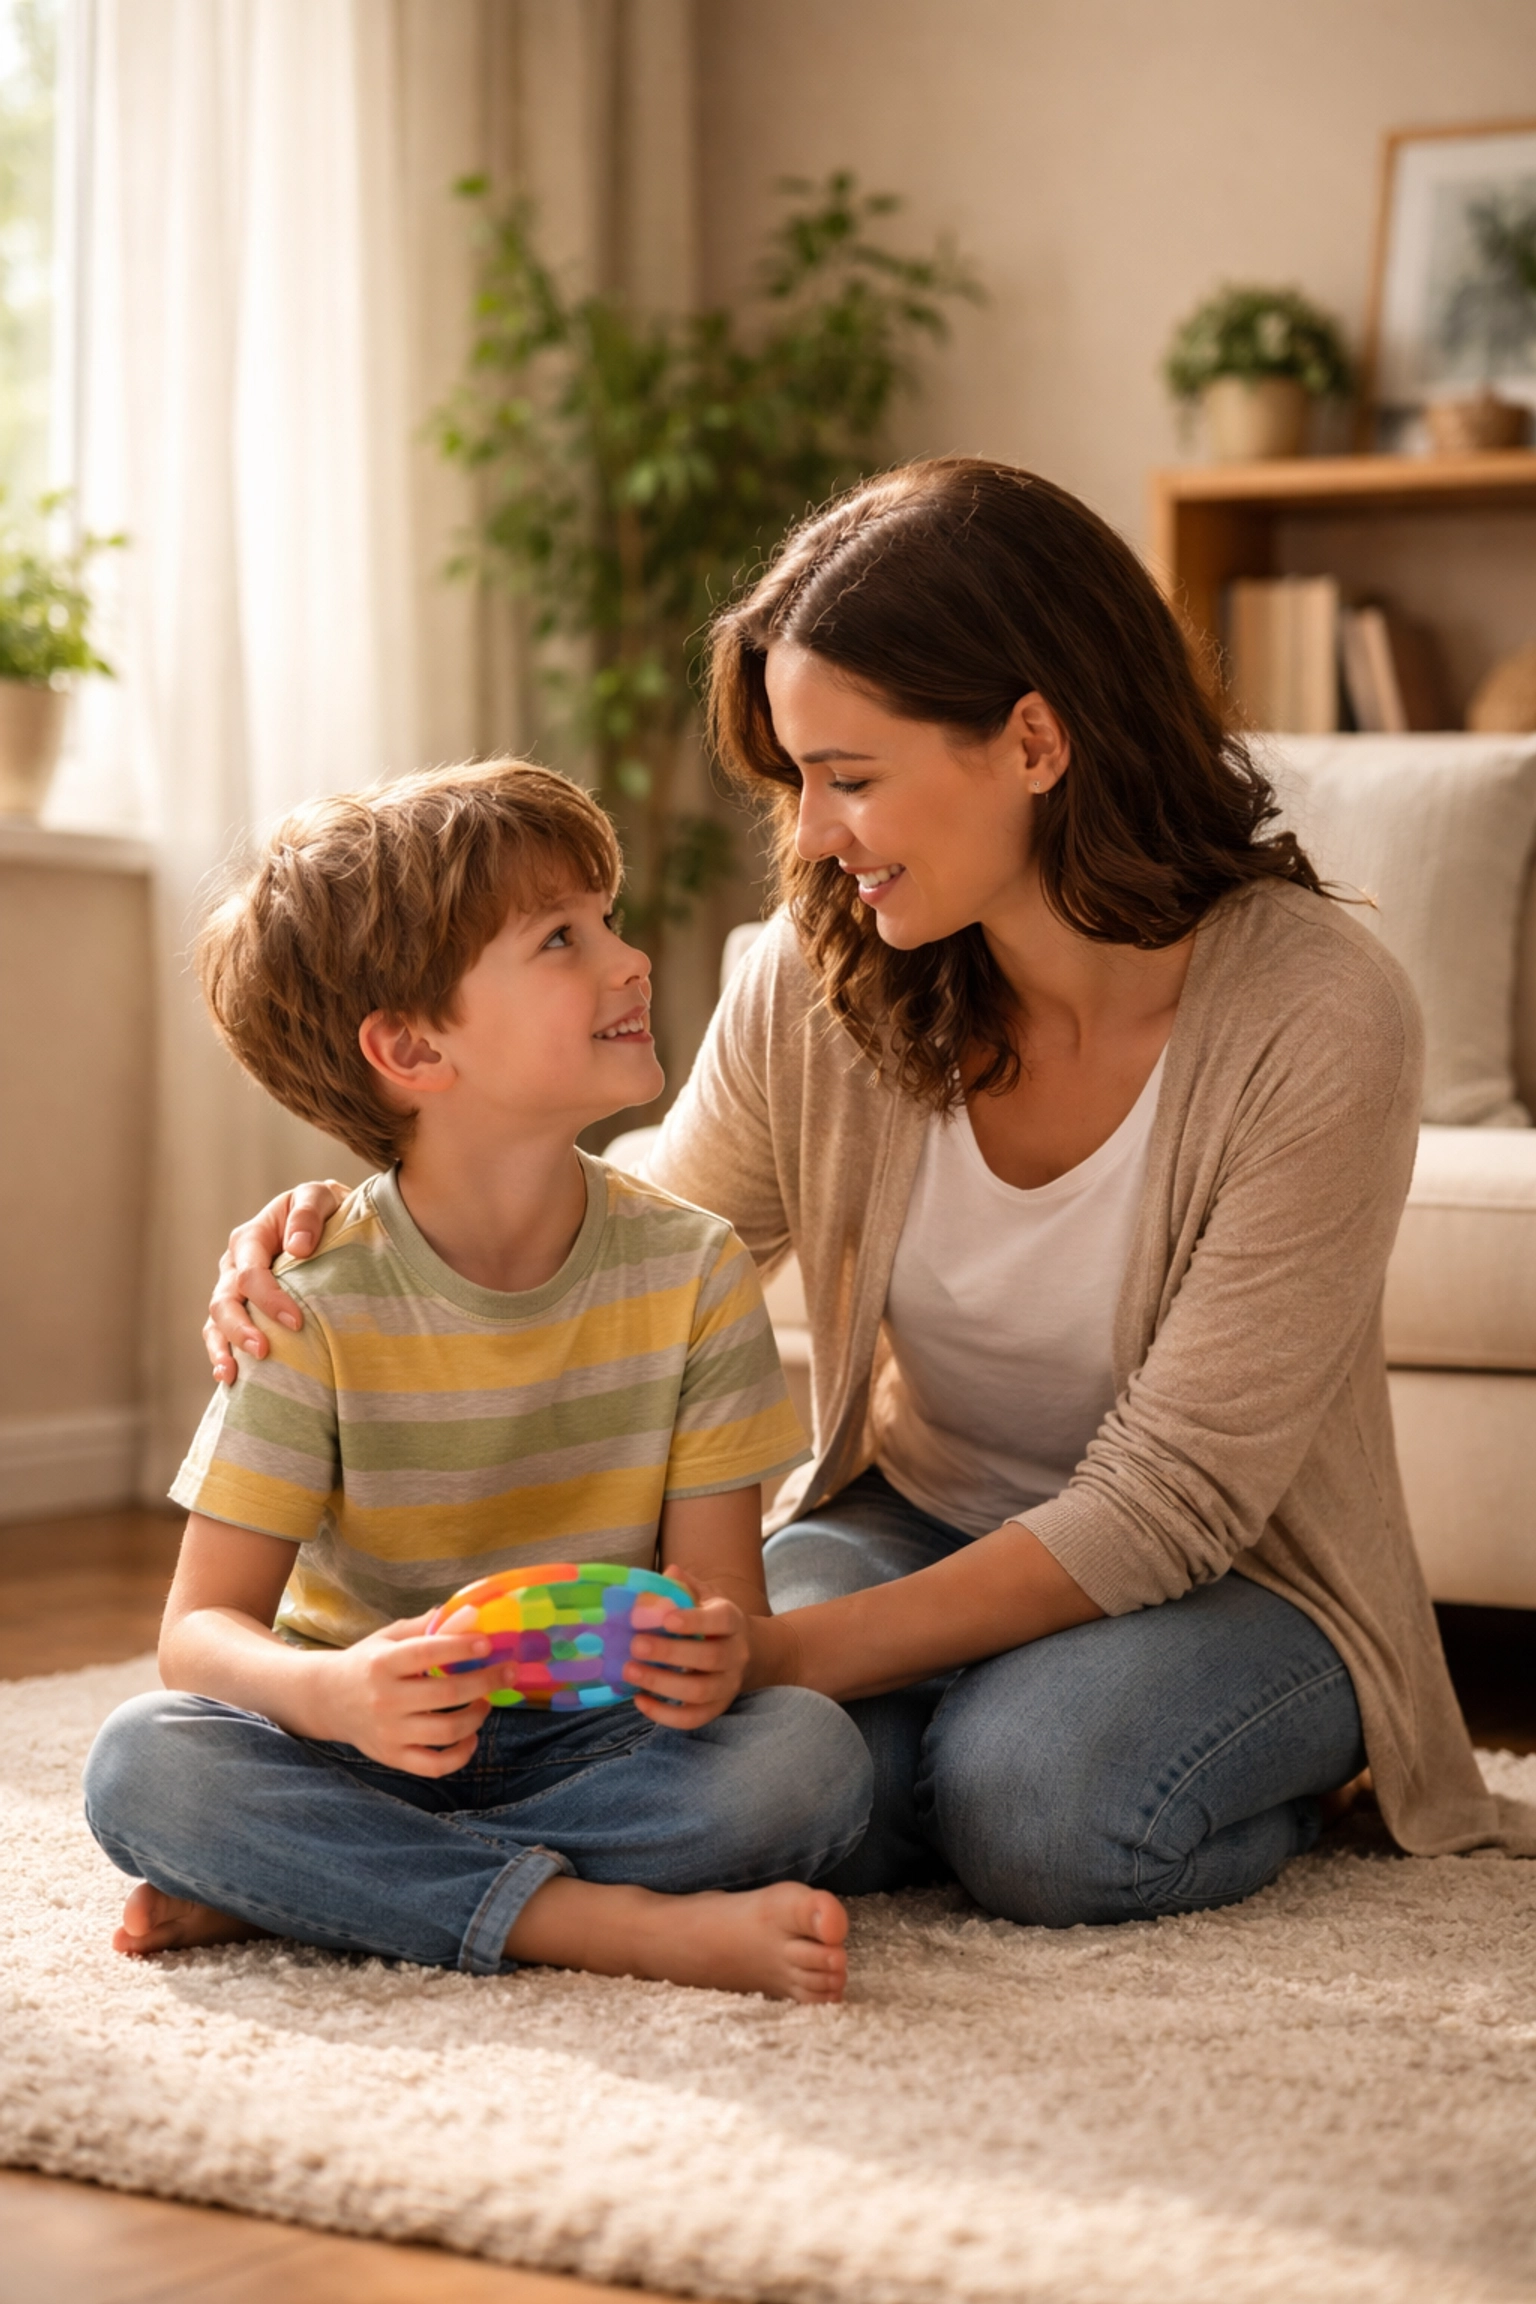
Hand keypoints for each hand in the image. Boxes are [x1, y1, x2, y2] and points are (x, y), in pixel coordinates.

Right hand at [204, 1180, 346, 1381]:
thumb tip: (298, 1248)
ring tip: (232, 1373)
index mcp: (251, 1237)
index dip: (269, 1298)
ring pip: (217, 1320)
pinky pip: (221, 1334)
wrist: (331, 1221)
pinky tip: (228, 1377)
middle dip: (240, 1328)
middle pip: (225, 1299)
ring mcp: (233, 1289)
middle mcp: (235, 1264)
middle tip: (262, 1351)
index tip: (296, 1321)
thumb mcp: (321, 1197)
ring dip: (224, 1347)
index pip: (250, 1271)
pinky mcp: (241, 1309)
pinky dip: (220, 1354)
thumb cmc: (327, 1210)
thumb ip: (308, 1213)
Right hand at [299, 1612, 506, 1775]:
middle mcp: (385, 1699)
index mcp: (383, 1663)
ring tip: (486, 1702)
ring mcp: (389, 1732)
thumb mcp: (389, 1637)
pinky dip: (460, 1755)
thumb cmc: (366, 1663)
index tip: (488, 1643)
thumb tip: (469, 1614)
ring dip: (476, 1716)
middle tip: (508, 1672)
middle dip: (485, 1682)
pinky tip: (471, 1737)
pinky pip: (434, 1765)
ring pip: (445, 1731)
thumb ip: (427, 1627)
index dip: (460, 1647)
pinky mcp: (393, 1757)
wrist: (326, 1700)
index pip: (427, 1653)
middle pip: (445, 1695)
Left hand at [624, 1583, 750, 1729]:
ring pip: (700, 1691)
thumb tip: (668, 1572)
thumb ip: (686, 1586)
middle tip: (635, 1645)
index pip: (721, 1621)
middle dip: (670, 1653)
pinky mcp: (716, 1709)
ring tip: (629, 1671)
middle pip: (709, 1657)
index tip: (666, 1619)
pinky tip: (638, 1700)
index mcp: (732, 1622)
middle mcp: (735, 1655)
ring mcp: (727, 1686)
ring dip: (662, 1683)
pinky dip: (664, 1715)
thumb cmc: (714, 1621)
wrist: (747, 1653)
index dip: (695, 1621)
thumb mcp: (706, 1597)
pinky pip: (692, 1719)